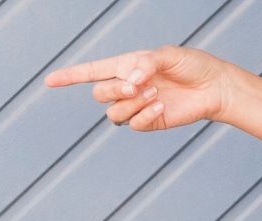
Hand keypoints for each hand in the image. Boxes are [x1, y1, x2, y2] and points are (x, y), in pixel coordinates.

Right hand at [45, 45, 233, 130]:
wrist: (213, 87)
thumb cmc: (191, 65)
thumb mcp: (167, 55)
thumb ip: (145, 64)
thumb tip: (130, 79)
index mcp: (126, 66)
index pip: (91, 72)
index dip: (70, 77)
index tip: (49, 80)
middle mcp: (127, 87)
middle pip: (100, 94)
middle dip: (114, 90)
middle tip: (138, 85)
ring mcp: (137, 107)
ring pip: (113, 113)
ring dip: (131, 103)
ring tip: (154, 93)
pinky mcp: (149, 122)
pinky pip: (134, 124)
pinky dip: (145, 115)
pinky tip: (160, 106)